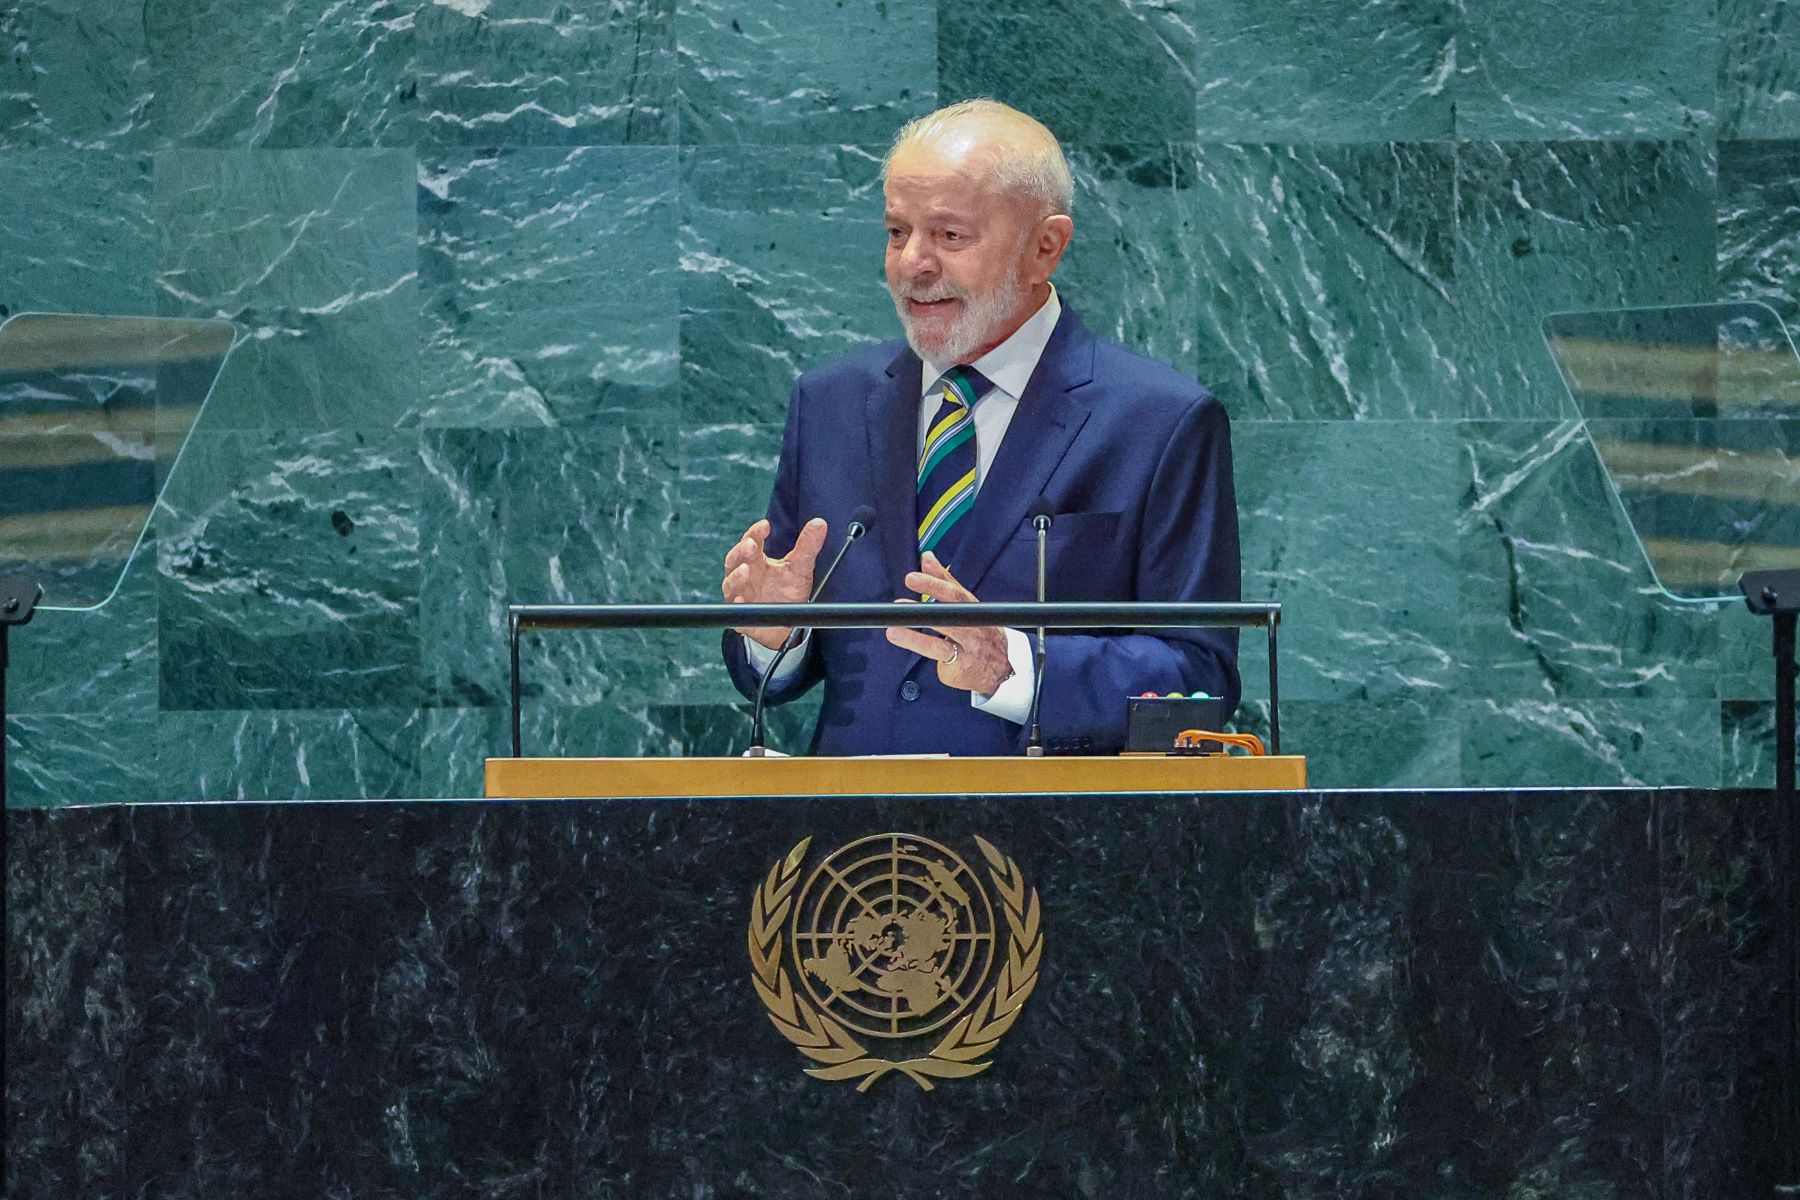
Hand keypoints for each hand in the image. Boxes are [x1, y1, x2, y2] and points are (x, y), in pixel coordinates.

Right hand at [723, 517, 828, 650]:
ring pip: (731, 583)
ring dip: (736, 576)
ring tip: (746, 570)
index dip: (756, 532)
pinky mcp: (741, 615)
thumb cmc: (788, 592)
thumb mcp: (800, 567)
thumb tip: (820, 523)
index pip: (752, 541)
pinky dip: (737, 603)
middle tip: (752, 545)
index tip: (765, 525)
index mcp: (756, 561)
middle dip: (742, 551)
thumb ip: (808, 546)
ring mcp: (740, 595)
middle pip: (735, 559)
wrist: (787, 625)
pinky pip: (735, 609)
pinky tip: (741, 599)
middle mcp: (744, 575)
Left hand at [883, 552, 1012, 694]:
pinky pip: (938, 662)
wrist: (1001, 668)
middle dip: (923, 610)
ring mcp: (968, 651)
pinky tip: (907, 644)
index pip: (954, 594)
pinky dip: (926, 654)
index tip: (913, 579)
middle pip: (948, 617)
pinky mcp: (959, 669)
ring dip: (914, 638)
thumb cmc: (981, 632)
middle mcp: (973, 629)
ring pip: (939, 645)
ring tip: (894, 631)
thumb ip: (945, 581)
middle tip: (899, 604)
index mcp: (973, 609)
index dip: (934, 585)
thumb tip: (927, 557)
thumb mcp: (966, 604)